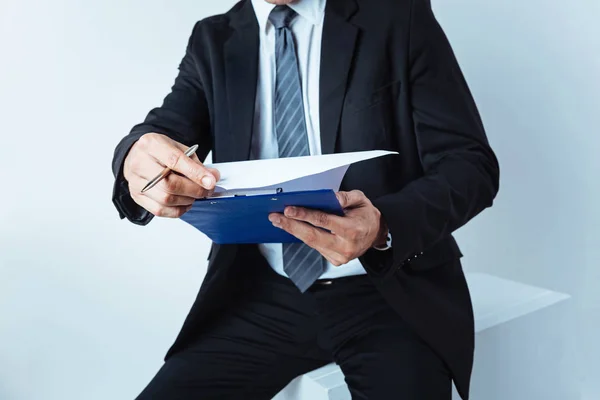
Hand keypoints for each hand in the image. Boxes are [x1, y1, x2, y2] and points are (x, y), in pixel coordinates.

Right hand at [123, 133, 219, 217]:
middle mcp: (140, 163)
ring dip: (187, 200)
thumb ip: (196, 163)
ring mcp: (136, 181)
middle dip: (194, 190)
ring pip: (166, 199)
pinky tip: (185, 203)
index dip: (195, 173)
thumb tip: (213, 177)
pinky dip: (178, 210)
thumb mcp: (179, 148)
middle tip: (207, 190)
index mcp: (152, 145)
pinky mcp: (137, 196)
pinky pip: (160, 210)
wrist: (138, 157)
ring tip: (195, 194)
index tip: (211, 182)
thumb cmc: (160, 152)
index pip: (175, 161)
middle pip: (170, 184)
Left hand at [269, 190, 388, 265]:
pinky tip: (294, 229)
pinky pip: (315, 247)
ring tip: (279, 221)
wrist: (377, 234)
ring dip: (293, 231)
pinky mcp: (335, 260)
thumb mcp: (360, 200)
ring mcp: (340, 256)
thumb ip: (345, 197)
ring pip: (311, 243)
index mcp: (352, 229)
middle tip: (275, 217)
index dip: (304, 215)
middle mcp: (345, 245)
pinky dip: (304, 237)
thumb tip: (330, 197)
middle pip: (312, 236)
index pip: (323, 221)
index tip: (288, 210)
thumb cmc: (366, 215)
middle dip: (291, 226)